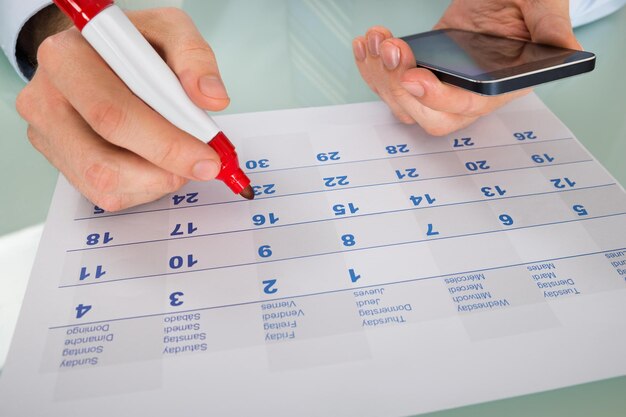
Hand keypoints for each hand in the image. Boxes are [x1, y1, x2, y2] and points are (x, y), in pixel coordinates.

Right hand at [16, 8, 228, 210]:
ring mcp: (49, 136)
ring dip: (156, 182)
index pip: (113, 115)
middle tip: (203, 167)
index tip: (207, 158)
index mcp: (67, 58)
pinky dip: (144, 188)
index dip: (165, 145)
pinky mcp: (61, 161)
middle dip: (164, 171)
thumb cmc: (133, 44)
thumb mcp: (169, 30)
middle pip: (104, 163)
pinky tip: (157, 163)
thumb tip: (211, 98)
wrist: (101, 54)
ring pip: (106, 186)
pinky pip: (106, 195)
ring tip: (179, 158)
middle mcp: (47, 101)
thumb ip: (194, 58)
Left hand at [352, 0, 580, 135]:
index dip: (439, 98)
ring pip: (403, 103)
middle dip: (400, 86)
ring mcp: (441, 83)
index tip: (416, 77)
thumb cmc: (525, 1)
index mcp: (499, 85)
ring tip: (377, 40)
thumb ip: (551, 26)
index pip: (468, 106)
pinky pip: (390, 83)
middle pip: (426, 115)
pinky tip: (367, 43)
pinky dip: (370, 67)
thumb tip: (569, 50)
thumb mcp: (543, 4)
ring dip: (380, 75)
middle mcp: (468, 93)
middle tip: (391, 50)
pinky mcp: (421, 69)